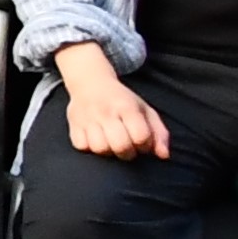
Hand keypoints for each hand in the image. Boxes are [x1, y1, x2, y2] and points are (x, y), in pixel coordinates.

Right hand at [55, 44, 165, 158]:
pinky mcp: (73, 124)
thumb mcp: (145, 110)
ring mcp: (88, 118)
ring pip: (100, 148)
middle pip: (121, 146)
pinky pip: (82, 146)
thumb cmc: (122, 101)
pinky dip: (89, 147)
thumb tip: (164, 156)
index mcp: (127, 106)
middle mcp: (106, 112)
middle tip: (127, 147)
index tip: (142, 142)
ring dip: (108, 151)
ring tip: (111, 144)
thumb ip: (159, 133)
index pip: (140, 136)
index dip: (144, 145)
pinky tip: (96, 140)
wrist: (90, 83)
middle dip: (128, 153)